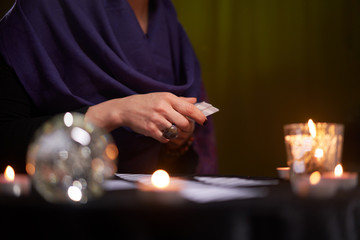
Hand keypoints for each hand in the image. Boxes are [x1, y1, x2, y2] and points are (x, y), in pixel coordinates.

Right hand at [85, 92, 206, 142]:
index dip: (199, 116)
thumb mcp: (162, 97)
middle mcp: (163, 108)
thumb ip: (180, 100)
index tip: (204, 122)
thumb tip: (194, 101)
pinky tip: (159, 131)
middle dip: (186, 128)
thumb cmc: (146, 102)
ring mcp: (157, 120)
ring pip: (175, 132)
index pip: (189, 108)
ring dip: (174, 132)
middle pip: (184, 123)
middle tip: (183, 127)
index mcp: (168, 98)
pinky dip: (165, 137)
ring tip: (168, 127)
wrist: (125, 109)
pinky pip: (165, 138)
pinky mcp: (151, 130)